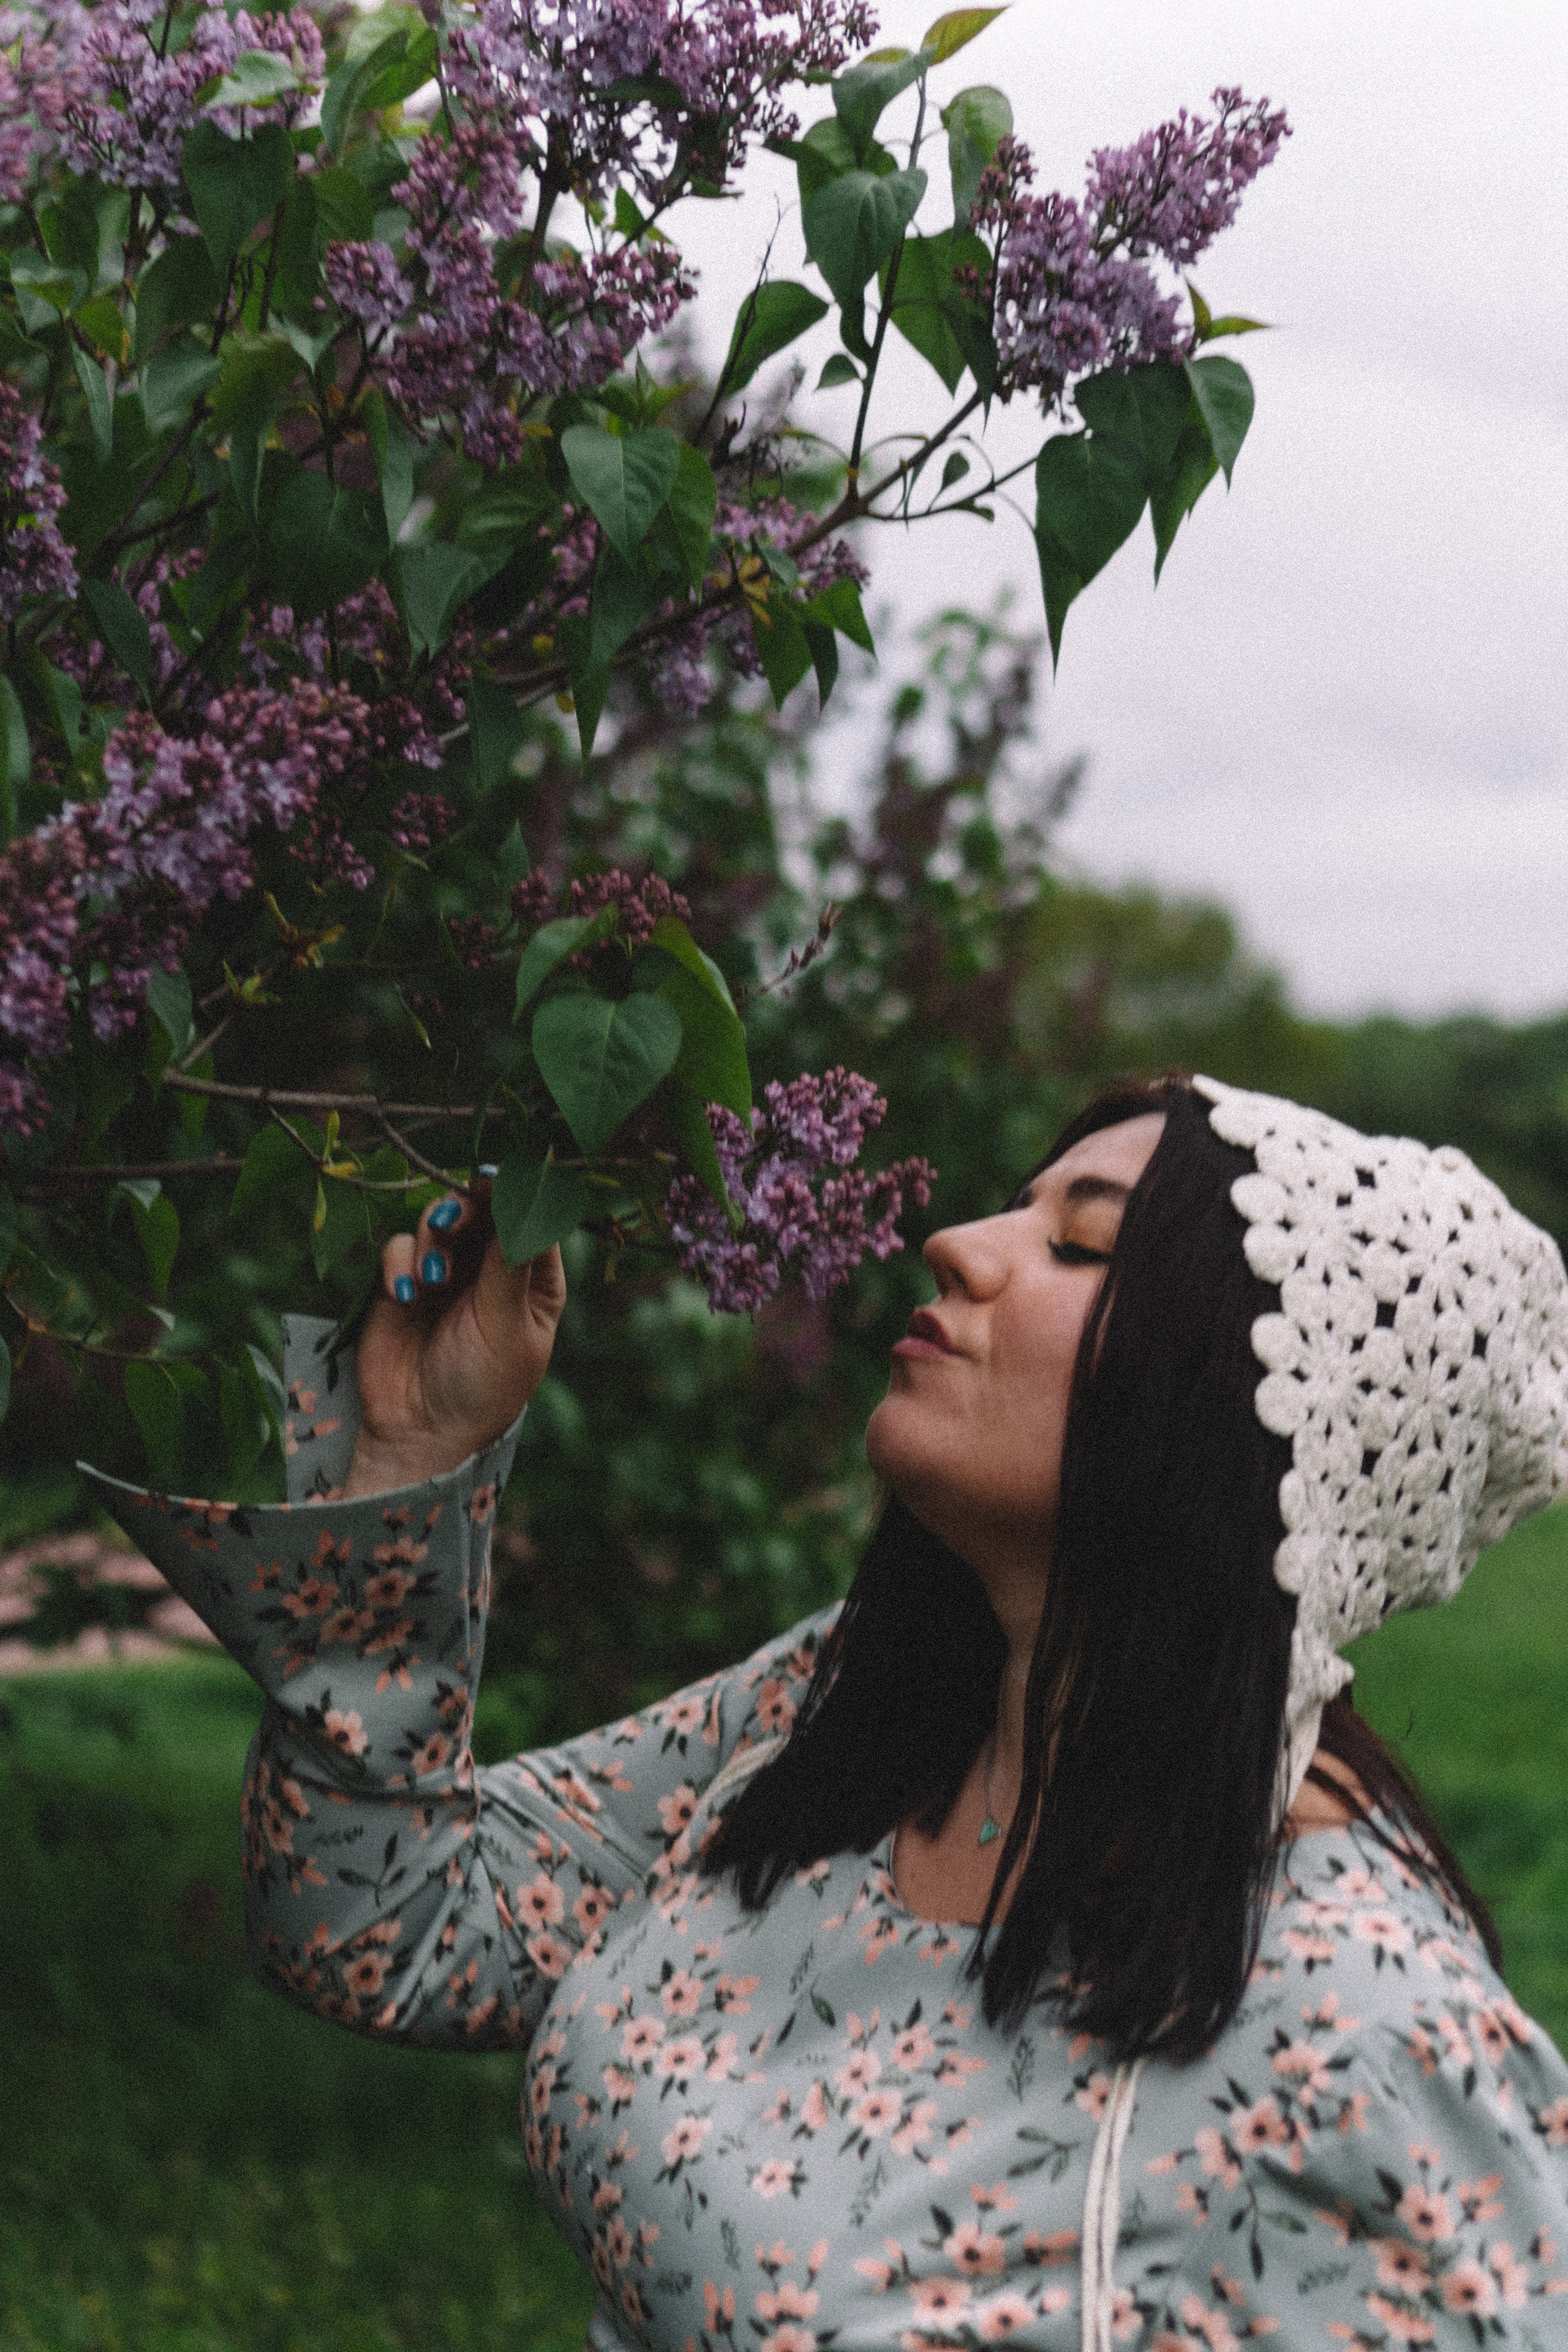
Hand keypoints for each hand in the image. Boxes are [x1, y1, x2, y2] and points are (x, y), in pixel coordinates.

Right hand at [341, 1181, 565, 1497]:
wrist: (423, 1432)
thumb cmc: (483, 1386)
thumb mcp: (506, 1323)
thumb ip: (508, 1259)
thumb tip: (516, 1195)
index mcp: (535, 1280)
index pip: (529, 1219)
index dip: (512, 1195)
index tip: (491, 1180)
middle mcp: (492, 1270)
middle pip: (482, 1209)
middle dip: (465, 1208)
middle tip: (451, 1220)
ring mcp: (447, 1274)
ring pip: (439, 1221)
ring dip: (433, 1240)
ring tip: (432, 1279)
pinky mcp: (403, 1283)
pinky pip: (400, 1248)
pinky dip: (400, 1264)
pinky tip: (405, 1297)